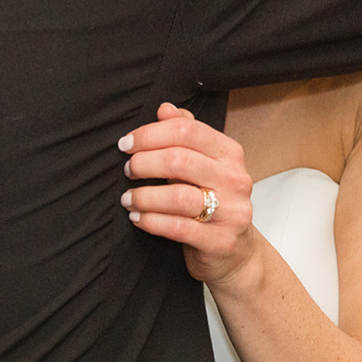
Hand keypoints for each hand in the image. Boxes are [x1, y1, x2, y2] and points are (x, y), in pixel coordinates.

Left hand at [118, 103, 258, 285]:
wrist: (235, 252)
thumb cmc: (213, 202)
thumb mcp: (203, 164)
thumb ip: (186, 134)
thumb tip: (165, 108)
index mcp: (230, 154)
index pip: (188, 131)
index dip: (151, 134)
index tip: (127, 143)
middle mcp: (235, 180)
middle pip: (179, 160)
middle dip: (144, 163)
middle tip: (127, 169)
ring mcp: (231, 212)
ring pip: (177, 196)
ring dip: (144, 195)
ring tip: (127, 197)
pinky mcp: (220, 241)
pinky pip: (177, 227)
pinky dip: (150, 221)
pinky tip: (137, 217)